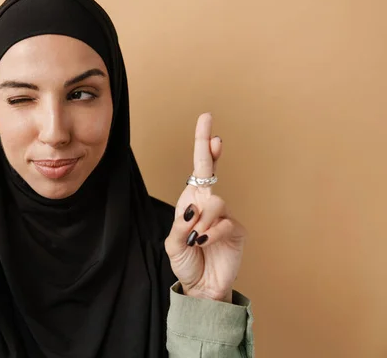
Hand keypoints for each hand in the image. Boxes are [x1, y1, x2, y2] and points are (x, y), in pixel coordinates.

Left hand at [164, 113, 246, 302]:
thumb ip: (179, 225)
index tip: (207, 121)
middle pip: (209, 170)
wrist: (201, 287)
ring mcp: (223, 216)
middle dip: (208, 150)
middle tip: (214, 133)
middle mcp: (207, 204)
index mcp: (190, 202)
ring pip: (214, 202)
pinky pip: (223, 224)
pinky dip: (210, 234)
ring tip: (195, 238)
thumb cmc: (186, 262)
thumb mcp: (172, 244)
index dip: (203, 146)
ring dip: (201, 221)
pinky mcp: (236, 230)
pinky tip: (204, 243)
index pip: (198, 171)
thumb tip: (193, 208)